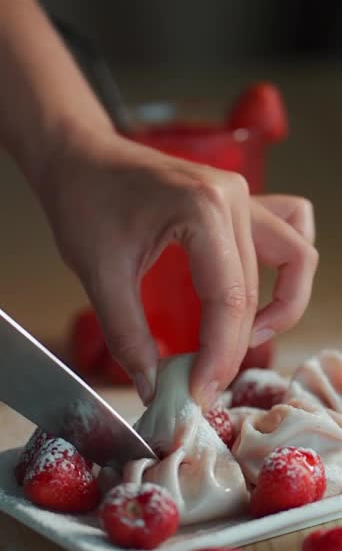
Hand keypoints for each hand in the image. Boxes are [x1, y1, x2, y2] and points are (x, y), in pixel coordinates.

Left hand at [40, 125, 317, 407]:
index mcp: (202, 210)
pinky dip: (285, 269)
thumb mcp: (99, 274)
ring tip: (245, 339)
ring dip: (281, 305)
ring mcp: (241, 195)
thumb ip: (128, 336)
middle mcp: (234, 198)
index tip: (199, 393)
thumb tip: (151, 386)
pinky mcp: (237, 201)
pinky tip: (260, 293)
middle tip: (206, 381)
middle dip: (234, 345)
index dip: (218, 357)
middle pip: (255, 289)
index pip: (229, 300)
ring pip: (293, 258)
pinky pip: (288, 230)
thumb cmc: (83, 201)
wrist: (79, 157)